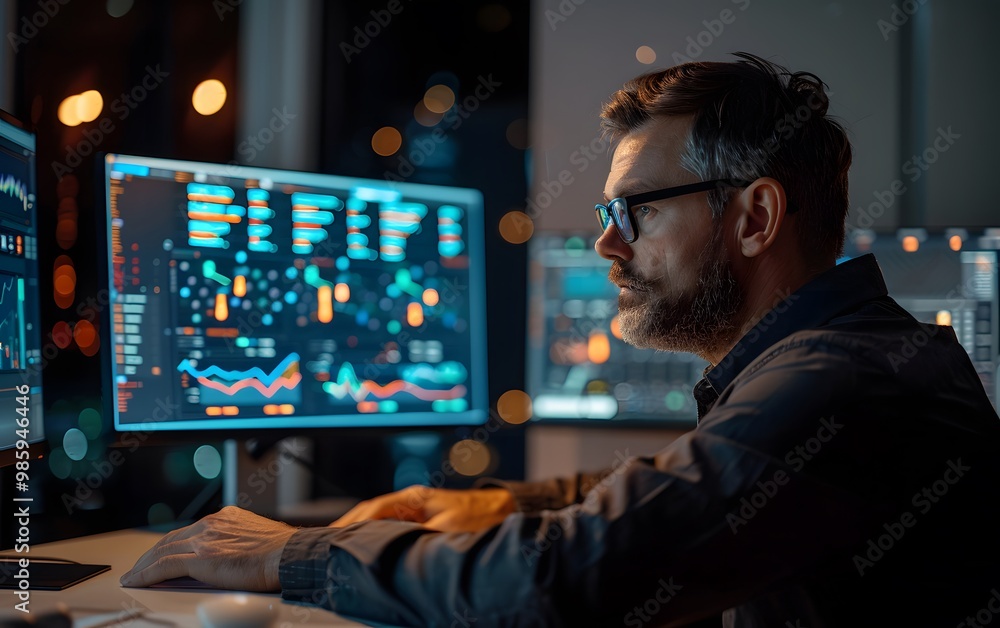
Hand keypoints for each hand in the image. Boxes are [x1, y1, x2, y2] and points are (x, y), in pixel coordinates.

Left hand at [120, 506, 296, 590]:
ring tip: (133, 576)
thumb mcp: (256, 537)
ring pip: (163, 551)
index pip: (189, 531)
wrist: (289, 554)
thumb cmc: (281, 551)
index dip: (170, 544)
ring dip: (144, 565)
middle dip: (152, 554)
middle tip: (139, 567)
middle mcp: (212, 524)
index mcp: (225, 517)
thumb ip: (236, 542)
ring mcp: (205, 539)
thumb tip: (228, 558)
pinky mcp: (201, 557)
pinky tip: (136, 581)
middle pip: (171, 539)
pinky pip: (164, 566)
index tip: (162, 554)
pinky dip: (146, 574)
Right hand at [331, 486, 515, 532]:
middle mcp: (410, 501)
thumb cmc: (480, 517)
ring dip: (358, 530)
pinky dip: (372, 533)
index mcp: (413, 498)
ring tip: (337, 545)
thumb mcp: (450, 529)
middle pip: (370, 512)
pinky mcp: (419, 519)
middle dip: (348, 526)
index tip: (336, 536)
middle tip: (325, 543)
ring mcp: (413, 509)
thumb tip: (399, 548)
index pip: (375, 508)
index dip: (354, 523)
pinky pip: (388, 525)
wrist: (502, 510)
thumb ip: (423, 536)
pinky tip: (364, 545)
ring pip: (377, 518)